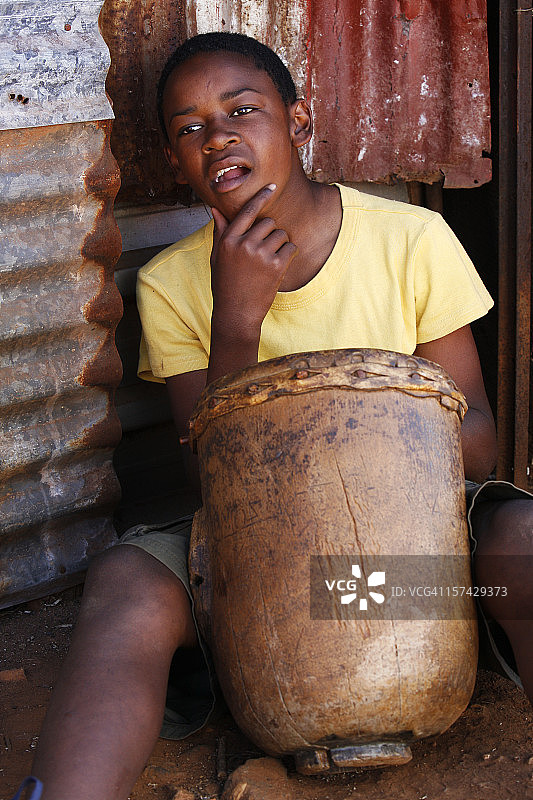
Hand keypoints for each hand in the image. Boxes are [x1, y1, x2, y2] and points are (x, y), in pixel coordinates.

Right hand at [210, 184, 296, 336]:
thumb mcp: (217, 258)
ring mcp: (260, 254)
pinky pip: (291, 248)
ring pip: (281, 234)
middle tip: (265, 252)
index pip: (247, 211)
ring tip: (270, 262)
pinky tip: (279, 267)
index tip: (271, 187)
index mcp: (228, 240)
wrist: (236, 313)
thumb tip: (215, 210)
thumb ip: (220, 233)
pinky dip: (289, 255)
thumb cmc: (225, 285)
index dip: (261, 197)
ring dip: (281, 245)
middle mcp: (244, 244)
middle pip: (268, 222)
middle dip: (271, 233)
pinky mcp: (276, 266)